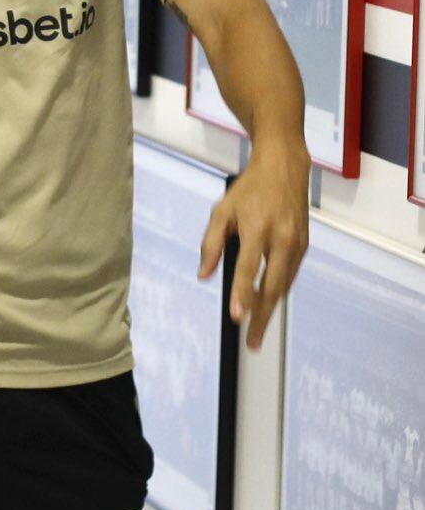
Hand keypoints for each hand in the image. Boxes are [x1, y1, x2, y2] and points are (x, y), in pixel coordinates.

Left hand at [197, 143, 309, 349]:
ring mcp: (297, 243)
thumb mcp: (222, 211)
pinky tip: (267, 306)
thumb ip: (211, 244)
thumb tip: (205, 275)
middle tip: (251, 342)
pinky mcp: (304, 246)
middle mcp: (282, 238)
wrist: (284, 168)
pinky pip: (289, 276)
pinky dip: (278, 293)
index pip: (249, 268)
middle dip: (261, 316)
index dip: (242, 294)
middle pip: (272, 286)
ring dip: (270, 310)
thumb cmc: (249, 190)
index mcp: (258, 228)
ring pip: (283, 285)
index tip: (237, 317)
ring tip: (256, 331)